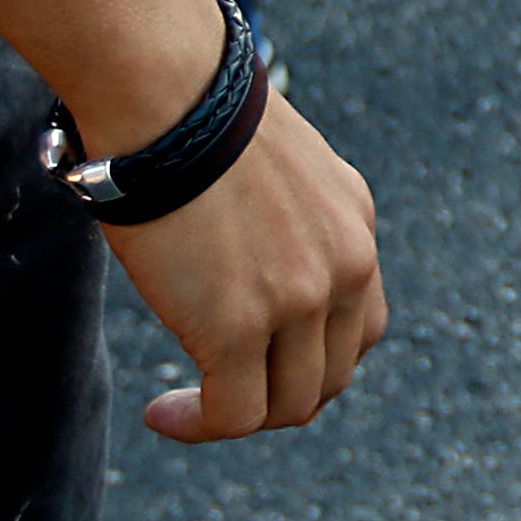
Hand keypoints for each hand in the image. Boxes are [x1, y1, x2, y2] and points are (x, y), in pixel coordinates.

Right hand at [108, 97, 387, 441]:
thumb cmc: (195, 118)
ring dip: (238, 417)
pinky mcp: (242, 326)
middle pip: (334, 372)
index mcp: (354, 223)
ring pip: (291, 403)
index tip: (258, 359)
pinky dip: (199, 425)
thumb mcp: (272, 167)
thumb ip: (281, 219)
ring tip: (185, 409)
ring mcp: (300, 299)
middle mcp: (345, 263)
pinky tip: (161, 413)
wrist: (171, 95)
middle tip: (219, 394)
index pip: (360, 321)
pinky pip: (235, 413)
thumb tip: (241, 255)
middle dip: (279, 394)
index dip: (312, 355)